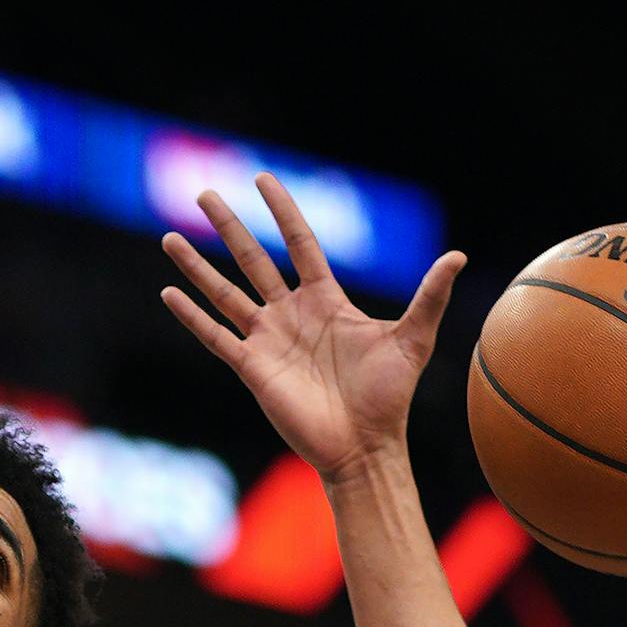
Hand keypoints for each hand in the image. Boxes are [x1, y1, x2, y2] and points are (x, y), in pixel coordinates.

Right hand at [160, 173, 464, 482]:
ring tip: (169, 237)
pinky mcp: (252, 368)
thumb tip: (457, 256)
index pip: (298, 244)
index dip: (282, 211)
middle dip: (229, 226)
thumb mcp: (413, 339)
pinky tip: (168, 293)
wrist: (364, 447)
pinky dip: (191, 315)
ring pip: (225, 292)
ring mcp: (268, 340)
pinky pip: (215, 335)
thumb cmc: (390, 397)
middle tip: (204, 193)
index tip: (263, 179)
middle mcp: (291, 315)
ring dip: (197, 266)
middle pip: (253, 259)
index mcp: (325, 301)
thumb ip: (430, 297)